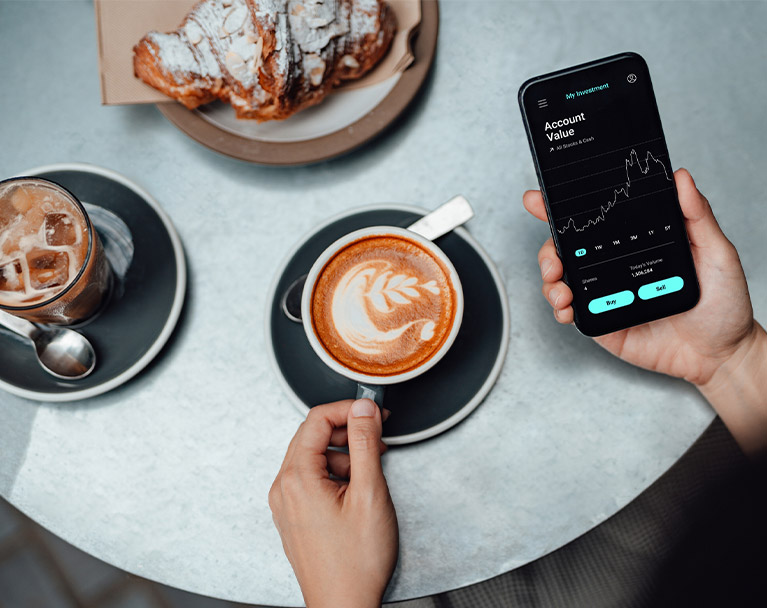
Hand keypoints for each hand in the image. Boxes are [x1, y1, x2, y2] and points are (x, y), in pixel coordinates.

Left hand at [269, 399, 397, 607]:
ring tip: (370, 473)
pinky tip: (355, 491)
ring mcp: (286, 503)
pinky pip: (311, 479)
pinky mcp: (294, 516)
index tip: (373, 411)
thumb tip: (363, 408)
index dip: (348, 409)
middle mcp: (284, 488)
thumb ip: (365, 443)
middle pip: (312, 436)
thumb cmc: (355, 562)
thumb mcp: (369, 493)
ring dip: (343, 455)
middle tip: (378, 437)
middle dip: (347, 431)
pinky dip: (335, 474)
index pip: (316, 419)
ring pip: (313, 457)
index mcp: (297, 478)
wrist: (344, 606)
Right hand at [523, 168, 756, 386]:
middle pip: (565, 249)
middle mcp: (614, 266)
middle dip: (547, 252)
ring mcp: (605, 295)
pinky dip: (560, 309)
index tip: (537, 199)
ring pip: (560, 280)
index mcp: (634, 243)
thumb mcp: (716, 252)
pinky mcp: (602, 322)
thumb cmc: (722, 303)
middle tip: (553, 261)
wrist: (720, 353)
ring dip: (550, 281)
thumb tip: (682, 179)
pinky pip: (571, 313)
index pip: (593, 220)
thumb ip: (697, 216)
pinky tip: (566, 308)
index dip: (561, 209)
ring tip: (561, 289)